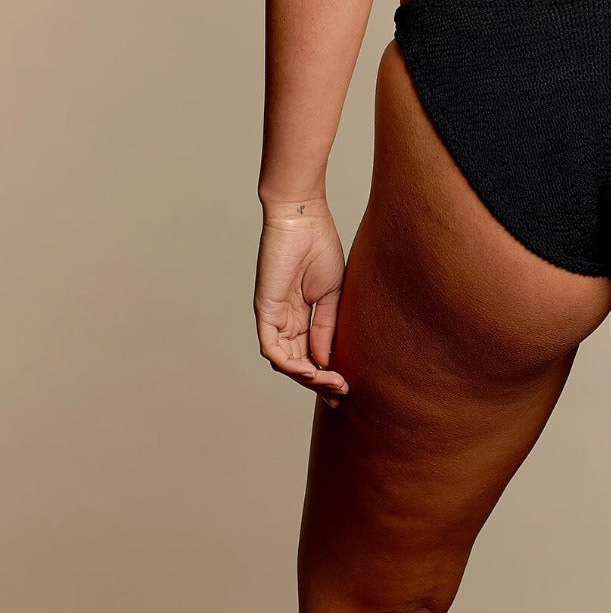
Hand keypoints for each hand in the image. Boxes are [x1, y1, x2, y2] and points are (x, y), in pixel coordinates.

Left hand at [254, 195, 349, 407]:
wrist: (303, 219)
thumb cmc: (319, 247)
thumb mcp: (331, 293)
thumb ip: (326, 327)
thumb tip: (324, 360)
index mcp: (300, 314)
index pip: (308, 353)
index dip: (324, 374)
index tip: (344, 389)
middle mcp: (284, 320)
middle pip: (297, 362)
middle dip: (317, 382)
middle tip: (339, 393)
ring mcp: (273, 316)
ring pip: (284, 360)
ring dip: (306, 377)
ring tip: (330, 383)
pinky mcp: (265, 310)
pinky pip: (272, 347)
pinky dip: (290, 363)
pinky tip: (311, 371)